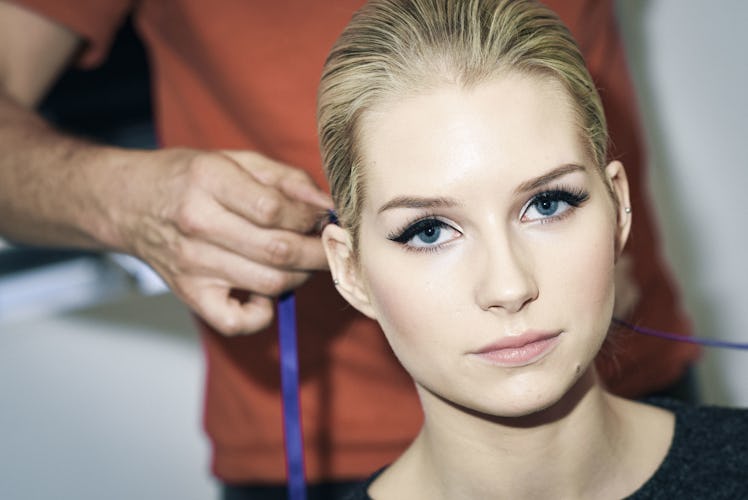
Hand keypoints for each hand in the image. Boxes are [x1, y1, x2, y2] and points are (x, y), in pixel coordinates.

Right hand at [115, 148, 332, 334]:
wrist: (130, 203)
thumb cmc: (190, 179)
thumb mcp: (236, 160)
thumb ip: (286, 179)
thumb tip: (327, 207)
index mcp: (209, 181)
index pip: (274, 210)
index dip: (310, 218)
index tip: (323, 218)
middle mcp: (198, 223)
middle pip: (277, 250)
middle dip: (318, 251)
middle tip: (330, 245)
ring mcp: (192, 264)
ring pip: (269, 283)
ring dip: (301, 276)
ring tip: (303, 262)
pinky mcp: (190, 293)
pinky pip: (235, 322)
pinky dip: (261, 316)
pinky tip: (266, 294)